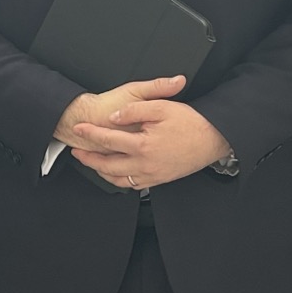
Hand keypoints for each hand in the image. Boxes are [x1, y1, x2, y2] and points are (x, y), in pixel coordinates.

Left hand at [55, 76, 231, 190]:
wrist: (214, 139)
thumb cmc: (191, 123)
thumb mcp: (162, 107)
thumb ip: (134, 111)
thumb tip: (114, 117)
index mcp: (143, 145)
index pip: (108, 140)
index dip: (90, 134)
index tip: (78, 129)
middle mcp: (145, 164)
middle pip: (107, 165)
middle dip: (88, 158)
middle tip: (76, 151)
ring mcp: (152, 175)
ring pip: (118, 179)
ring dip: (101, 172)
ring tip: (91, 163)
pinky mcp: (159, 180)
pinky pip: (133, 185)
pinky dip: (119, 180)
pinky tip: (114, 173)